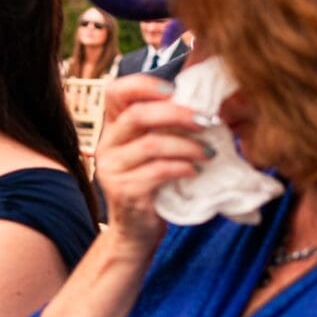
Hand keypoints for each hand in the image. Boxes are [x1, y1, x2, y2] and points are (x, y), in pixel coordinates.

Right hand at [95, 75, 212, 251]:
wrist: (136, 232)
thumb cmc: (151, 185)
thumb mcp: (152, 151)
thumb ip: (163, 127)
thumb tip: (202, 100)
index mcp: (113, 127)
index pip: (115, 91)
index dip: (144, 84)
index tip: (175, 90)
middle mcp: (106, 144)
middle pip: (138, 115)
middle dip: (178, 114)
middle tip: (208, 122)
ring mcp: (112, 169)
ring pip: (151, 145)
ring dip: (188, 146)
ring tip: (209, 152)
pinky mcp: (124, 191)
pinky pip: (158, 172)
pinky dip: (182, 168)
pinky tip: (196, 171)